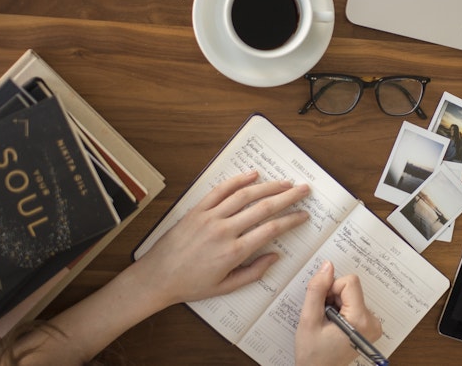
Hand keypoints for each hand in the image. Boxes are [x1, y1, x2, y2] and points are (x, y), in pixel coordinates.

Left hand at [134, 171, 309, 307]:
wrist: (157, 277)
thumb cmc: (191, 285)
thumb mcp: (226, 287)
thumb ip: (253, 272)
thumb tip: (275, 256)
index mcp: (234, 252)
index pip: (271, 230)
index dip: (291, 220)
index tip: (303, 215)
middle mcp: (224, 231)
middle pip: (263, 208)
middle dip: (288, 197)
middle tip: (304, 190)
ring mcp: (210, 217)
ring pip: (245, 195)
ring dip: (268, 186)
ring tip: (285, 182)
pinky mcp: (197, 210)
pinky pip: (220, 190)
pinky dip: (237, 180)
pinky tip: (253, 175)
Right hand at [295, 261, 382, 365]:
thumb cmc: (313, 353)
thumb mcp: (309, 320)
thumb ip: (317, 290)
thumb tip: (327, 266)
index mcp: (361, 319)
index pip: (350, 282)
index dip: (331, 289)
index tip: (322, 306)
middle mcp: (373, 321)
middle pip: (351, 288)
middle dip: (333, 297)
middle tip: (323, 317)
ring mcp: (372, 324)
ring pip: (351, 294)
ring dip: (336, 303)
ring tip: (327, 323)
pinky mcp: (369, 326)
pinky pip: (354, 303)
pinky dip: (341, 309)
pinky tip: (333, 325)